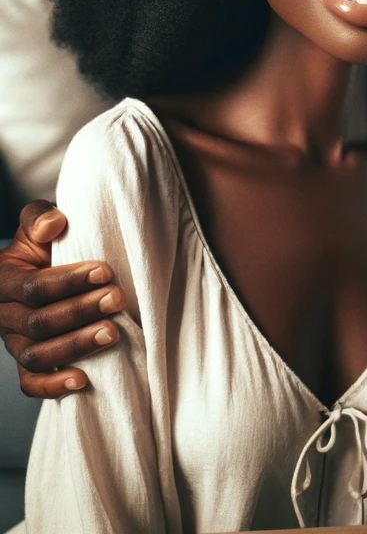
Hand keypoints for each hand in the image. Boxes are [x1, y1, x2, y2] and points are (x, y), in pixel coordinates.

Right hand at [0, 200, 124, 397]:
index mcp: (5, 279)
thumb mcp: (39, 223)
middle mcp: (5, 315)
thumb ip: (39, 218)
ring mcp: (15, 342)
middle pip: (39, 322)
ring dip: (76, 346)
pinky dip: (53, 386)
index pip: (33, 287)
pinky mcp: (28, 364)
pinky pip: (31, 383)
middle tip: (117, 299)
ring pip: (36, 354)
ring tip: (112, 333)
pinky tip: (82, 381)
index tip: (105, 271)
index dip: (69, 281)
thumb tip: (53, 224)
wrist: (46, 265)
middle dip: (81, 311)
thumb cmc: (49, 243)